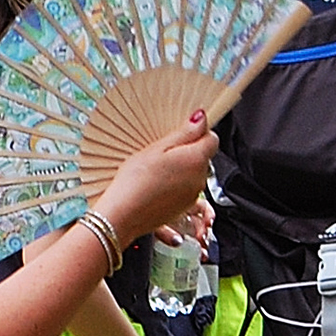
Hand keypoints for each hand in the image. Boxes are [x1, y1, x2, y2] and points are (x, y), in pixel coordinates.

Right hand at [98, 111, 219, 240]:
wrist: (123, 215)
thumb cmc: (135, 182)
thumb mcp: (157, 148)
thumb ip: (184, 133)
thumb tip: (201, 120)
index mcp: (196, 160)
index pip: (212, 138)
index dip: (198, 132)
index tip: (182, 132)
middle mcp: (199, 179)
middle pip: (202, 157)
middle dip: (186, 151)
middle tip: (161, 152)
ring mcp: (192, 196)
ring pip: (192, 173)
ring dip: (179, 169)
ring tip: (155, 170)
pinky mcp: (183, 208)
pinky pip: (184, 189)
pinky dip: (174, 184)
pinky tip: (155, 185)